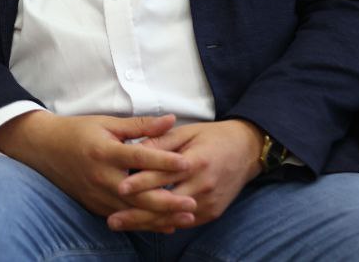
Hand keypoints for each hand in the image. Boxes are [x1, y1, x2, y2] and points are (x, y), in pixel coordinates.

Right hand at [0, 111, 199, 232]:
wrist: (45, 149)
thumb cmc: (78, 131)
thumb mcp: (108, 123)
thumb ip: (140, 125)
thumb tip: (170, 119)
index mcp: (105, 152)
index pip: (140, 158)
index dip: (164, 161)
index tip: (187, 163)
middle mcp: (101, 178)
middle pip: (139, 194)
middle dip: (167, 202)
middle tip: (192, 204)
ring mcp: (97, 196)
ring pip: (133, 212)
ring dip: (160, 217)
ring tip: (185, 219)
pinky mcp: (96, 206)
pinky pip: (124, 217)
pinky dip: (145, 222)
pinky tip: (164, 225)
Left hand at [109, 119, 263, 230]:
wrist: (247, 150)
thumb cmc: (213, 137)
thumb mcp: (187, 132)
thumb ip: (161, 140)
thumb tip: (135, 149)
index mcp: (196, 161)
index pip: (163, 175)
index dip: (141, 182)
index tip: (119, 188)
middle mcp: (203, 185)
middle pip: (165, 203)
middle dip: (137, 214)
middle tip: (112, 219)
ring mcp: (209, 202)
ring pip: (172, 218)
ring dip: (145, 223)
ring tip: (121, 224)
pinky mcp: (212, 213)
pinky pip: (183, 222)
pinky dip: (163, 224)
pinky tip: (143, 226)